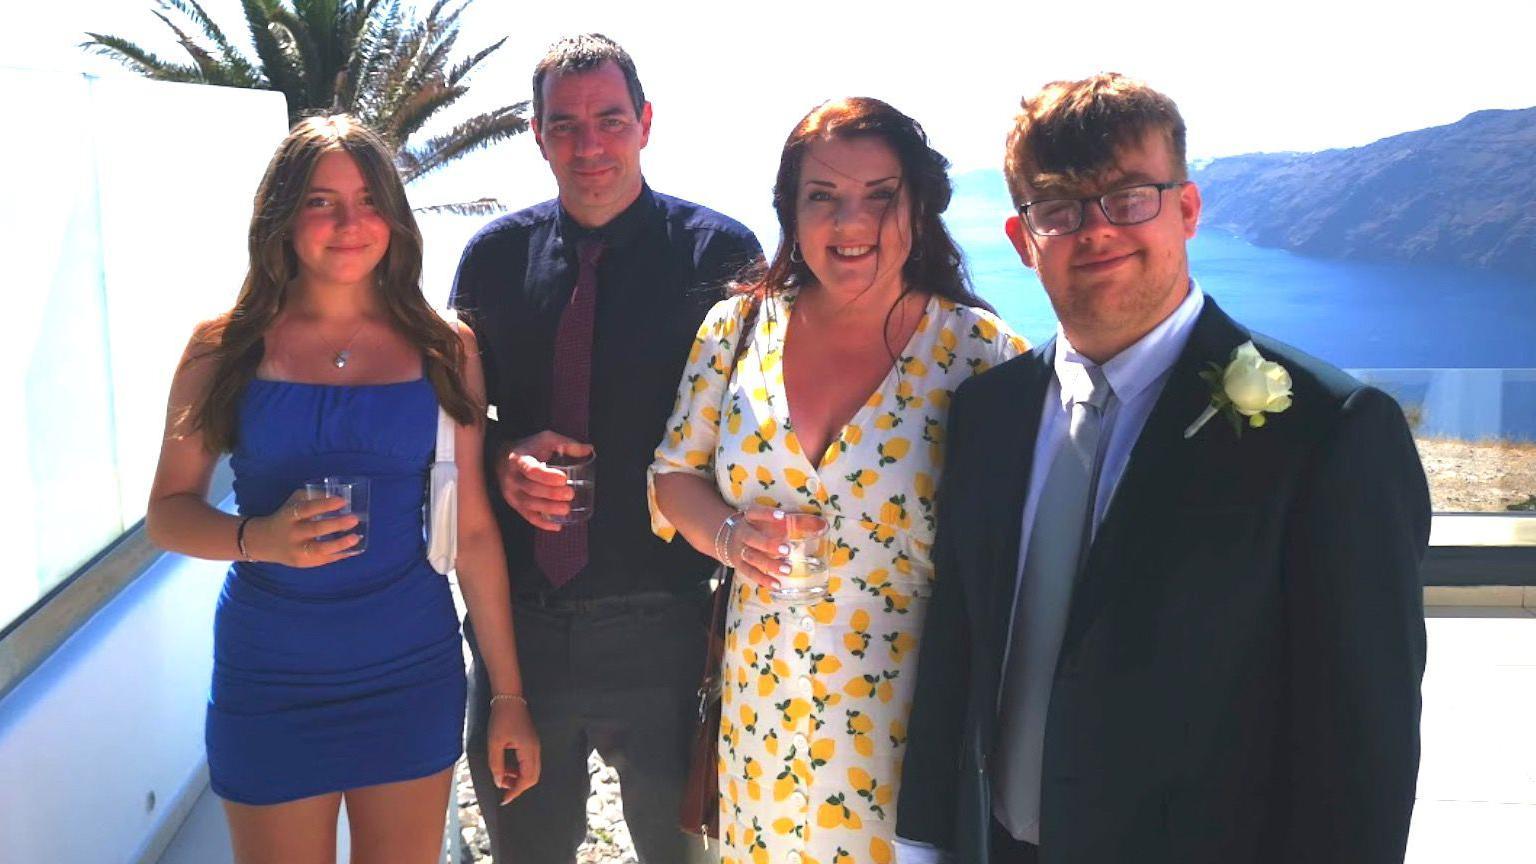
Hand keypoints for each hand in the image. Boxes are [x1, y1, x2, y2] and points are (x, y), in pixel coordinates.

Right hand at [244, 488, 359, 566]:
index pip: (307, 509)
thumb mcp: (293, 503)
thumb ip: (313, 497)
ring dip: (339, 544)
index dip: (324, 505)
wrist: (263, 542)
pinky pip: (323, 560)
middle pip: (315, 529)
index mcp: (289, 516)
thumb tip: (339, 497)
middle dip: (336, 524)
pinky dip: (338, 555)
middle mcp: (292, 534)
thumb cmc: (285, 518)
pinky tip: (351, 549)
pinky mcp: (302, 563)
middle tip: (354, 519)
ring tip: (355, 538)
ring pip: (319, 549)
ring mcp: (297, 551)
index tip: (342, 501)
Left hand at [487, 697, 540, 804]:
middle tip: (503, 790)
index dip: (516, 791)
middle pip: (532, 777)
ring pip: (531, 770)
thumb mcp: (494, 743)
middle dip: (518, 786)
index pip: (527, 779)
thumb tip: (498, 782)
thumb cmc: (502, 719)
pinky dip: (518, 769)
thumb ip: (496, 765)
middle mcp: (535, 750)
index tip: (505, 800)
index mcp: (529, 750)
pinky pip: (528, 762)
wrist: (509, 699)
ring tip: (502, 777)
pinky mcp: (531, 743)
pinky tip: (506, 767)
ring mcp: (534, 746)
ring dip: (517, 777)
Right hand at [496, 431, 591, 531]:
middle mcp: (512, 478)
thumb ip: (566, 444)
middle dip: (552, 494)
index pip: (531, 470)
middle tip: (570, 494)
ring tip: (566, 509)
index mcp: (519, 460)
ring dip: (548, 509)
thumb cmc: (529, 448)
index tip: (564, 478)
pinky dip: (542, 523)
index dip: (547, 476)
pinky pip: (527, 516)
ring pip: (529, 505)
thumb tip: (589, 449)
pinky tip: (557, 526)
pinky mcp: (514, 504)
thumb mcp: (545, 440)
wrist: (502, 458)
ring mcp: (511, 493)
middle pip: (531, 489)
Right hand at [726, 505, 790, 591]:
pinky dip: (763, 579)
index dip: (767, 514)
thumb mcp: (772, 521)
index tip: (782, 516)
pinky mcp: (739, 564)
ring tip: (787, 569)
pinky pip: (750, 573)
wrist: (728, 537)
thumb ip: (798, 522)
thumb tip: (823, 525)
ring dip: (769, 564)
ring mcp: (739, 550)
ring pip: (752, 557)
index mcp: (749, 518)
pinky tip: (776, 584)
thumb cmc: (759, 527)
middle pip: (752, 538)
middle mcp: (742, 533)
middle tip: (787, 550)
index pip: (755, 513)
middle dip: (769, 545)